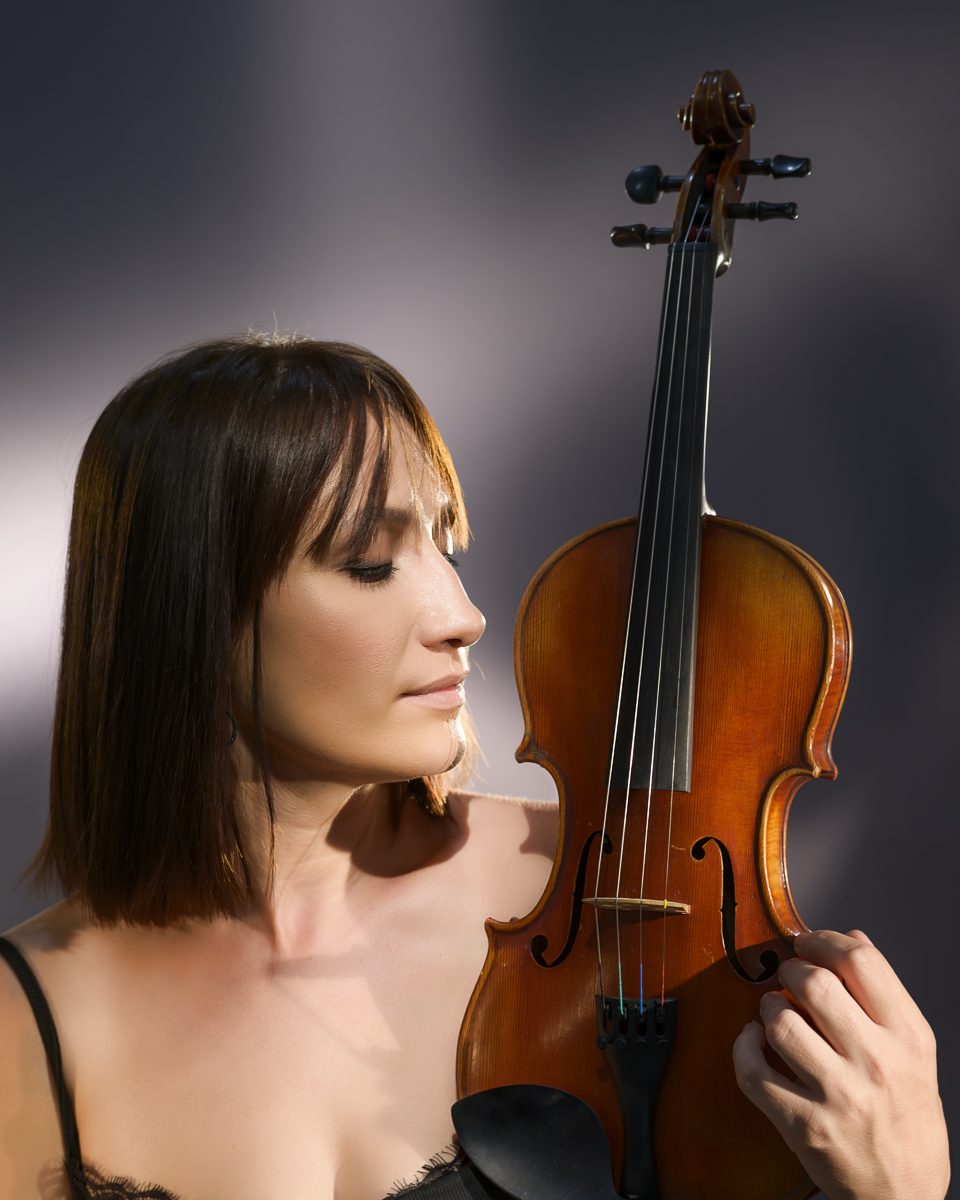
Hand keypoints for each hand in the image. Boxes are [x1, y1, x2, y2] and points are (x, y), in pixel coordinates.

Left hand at [732, 929, 948, 1199]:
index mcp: (908, 1038)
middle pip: (815, 983)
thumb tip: (853, 937)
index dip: (825, 939)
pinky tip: (753, 1042)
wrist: (905, 1196)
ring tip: (774, 1012)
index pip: (861, 961)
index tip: (808, 942)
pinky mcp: (804, 1125)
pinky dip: (743, 1048)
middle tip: (788, 975)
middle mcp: (877, 1063)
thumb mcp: (915, 1054)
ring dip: (768, 1008)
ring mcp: (839, 1096)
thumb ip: (885, 995)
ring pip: (780, 1022)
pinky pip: (753, 1071)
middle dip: (790, 969)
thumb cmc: (908, 1118)